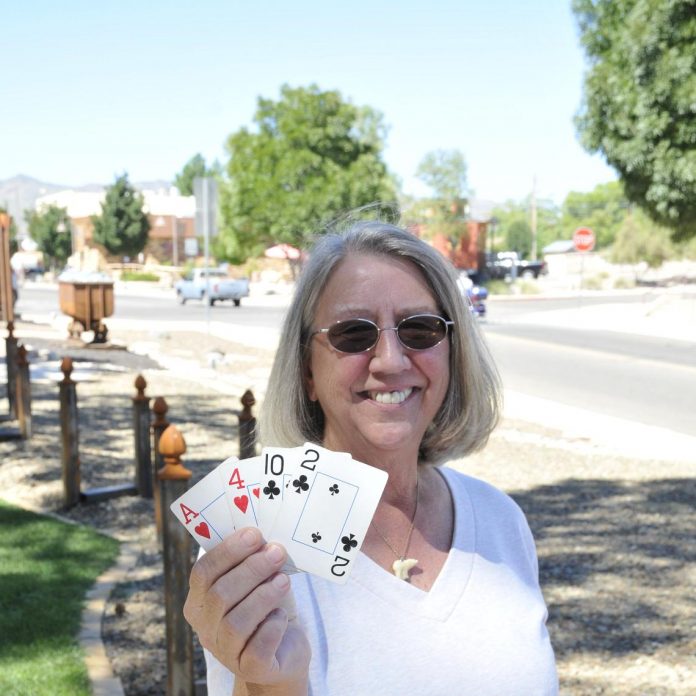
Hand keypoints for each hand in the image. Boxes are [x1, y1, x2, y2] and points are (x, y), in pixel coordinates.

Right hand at [184, 527, 310, 690]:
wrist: (284, 649)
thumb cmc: (267, 606)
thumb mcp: (256, 580)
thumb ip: (251, 558)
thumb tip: (262, 534)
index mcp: (200, 600)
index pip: (203, 572)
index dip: (228, 551)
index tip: (255, 534)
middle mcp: (205, 627)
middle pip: (220, 594)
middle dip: (251, 569)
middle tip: (277, 552)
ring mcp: (225, 651)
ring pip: (236, 622)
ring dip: (263, 595)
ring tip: (284, 581)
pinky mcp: (250, 668)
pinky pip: (257, 648)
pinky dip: (272, 627)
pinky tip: (282, 616)